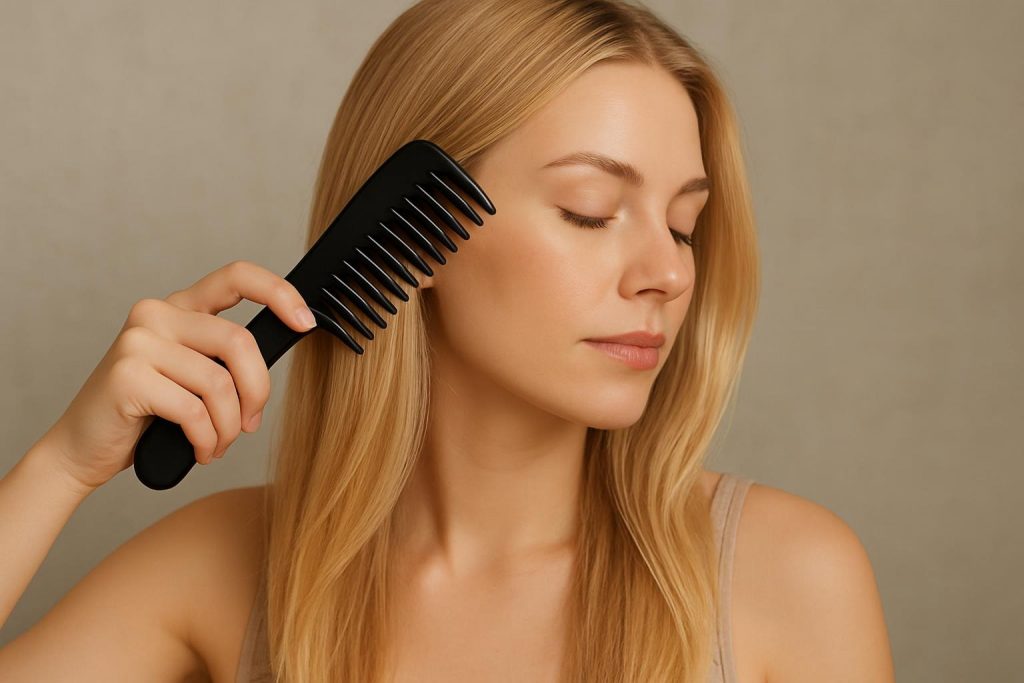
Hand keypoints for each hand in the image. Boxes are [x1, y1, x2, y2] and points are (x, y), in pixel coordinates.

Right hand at [37, 260, 316, 491]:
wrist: (82, 449)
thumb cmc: (147, 415)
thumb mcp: (194, 376)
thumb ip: (228, 358)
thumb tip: (287, 344)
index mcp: (178, 307)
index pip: (236, 277)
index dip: (279, 293)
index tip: (306, 322)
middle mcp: (156, 314)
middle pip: (239, 342)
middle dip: (257, 392)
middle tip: (250, 423)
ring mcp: (137, 342)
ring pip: (219, 383)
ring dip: (229, 427)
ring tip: (219, 443)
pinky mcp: (127, 377)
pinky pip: (194, 411)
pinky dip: (208, 440)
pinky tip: (201, 450)